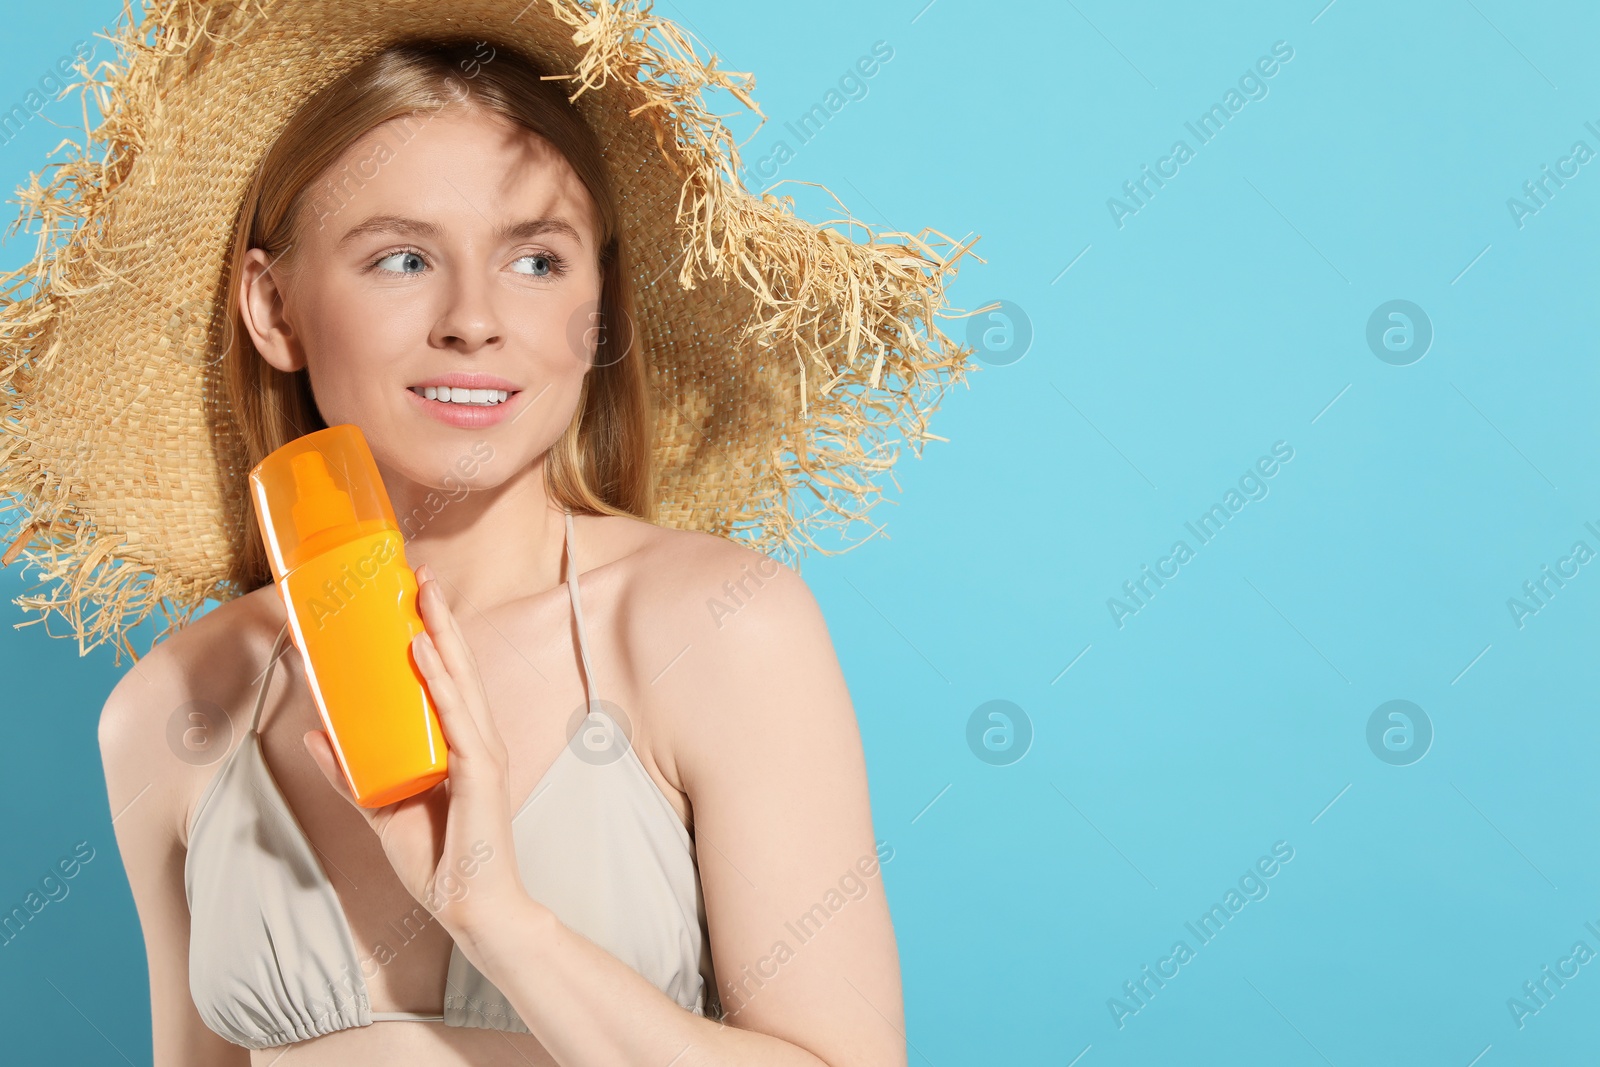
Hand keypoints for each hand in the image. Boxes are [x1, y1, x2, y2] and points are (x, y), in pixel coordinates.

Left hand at [302, 562, 526, 939]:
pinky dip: (441, 683)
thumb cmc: (438, 859)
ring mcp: (482, 752)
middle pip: (458, 666)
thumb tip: (316, 733)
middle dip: (438, 618)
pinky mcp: (481, 772)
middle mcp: (477, 737)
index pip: (448, 679)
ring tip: (420, 596)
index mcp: (461, 743)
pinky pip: (458, 718)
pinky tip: (423, 652)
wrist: (471, 906)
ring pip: (460, 681)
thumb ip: (350, 772)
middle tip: (419, 575)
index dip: (433, 635)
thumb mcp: (380, 808)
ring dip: (440, 634)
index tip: (414, 597)